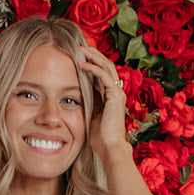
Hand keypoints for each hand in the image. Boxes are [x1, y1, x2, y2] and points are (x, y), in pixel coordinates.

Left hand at [77, 44, 127, 161]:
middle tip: (81, 47)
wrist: (109, 148)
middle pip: (107, 66)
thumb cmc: (100, 138)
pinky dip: (93, 68)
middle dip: (94, 55)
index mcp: (110, 97)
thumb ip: (88, 103)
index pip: (102, 74)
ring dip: (94, 57)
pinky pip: (104, 76)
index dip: (92, 63)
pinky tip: (82, 64)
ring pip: (107, 67)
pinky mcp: (115, 95)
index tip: (80, 56)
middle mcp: (116, 92)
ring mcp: (117, 93)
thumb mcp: (90, 116)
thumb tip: (76, 95)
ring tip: (82, 49)